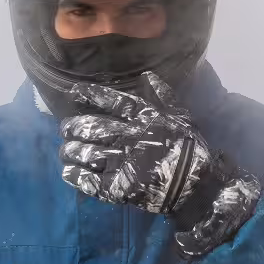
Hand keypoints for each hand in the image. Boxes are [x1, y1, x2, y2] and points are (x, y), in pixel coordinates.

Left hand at [58, 72, 262, 255]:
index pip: (113, 102)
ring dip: (70, 150)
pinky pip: (89, 181)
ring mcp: (124, 164)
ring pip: (87, 153)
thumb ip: (163, 97)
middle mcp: (131, 138)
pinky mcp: (119, 189)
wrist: (198, 187)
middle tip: (65, 128)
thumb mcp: (181, 118)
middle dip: (74, 126)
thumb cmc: (190, 150)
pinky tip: (67, 171)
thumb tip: (147, 75)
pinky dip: (75, 175)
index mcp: (145, 119)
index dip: (91, 95)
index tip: (74, 93)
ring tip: (64, 150)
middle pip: (93, 127)